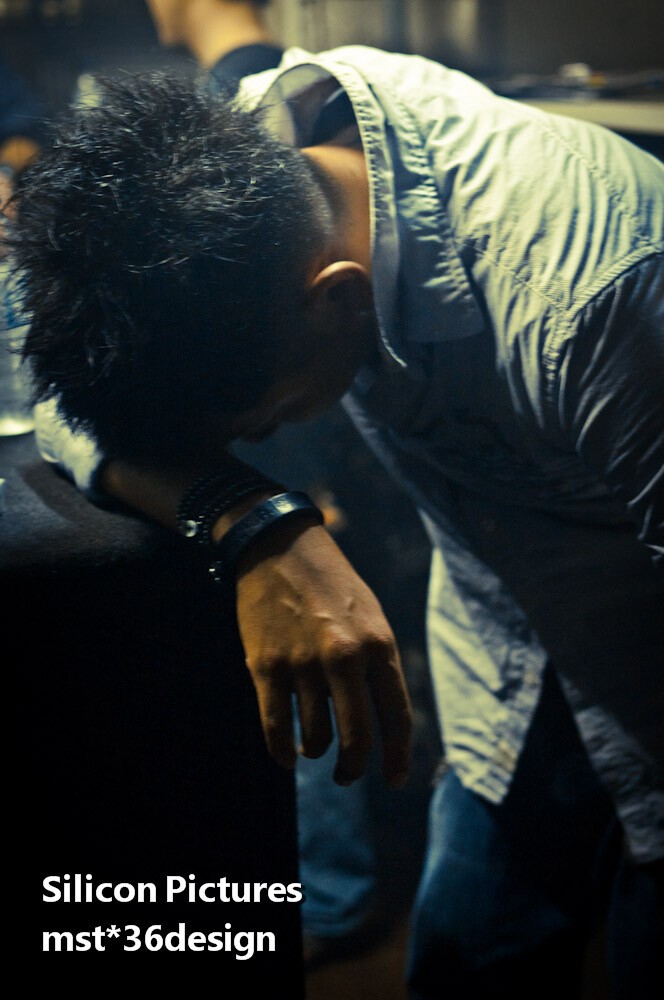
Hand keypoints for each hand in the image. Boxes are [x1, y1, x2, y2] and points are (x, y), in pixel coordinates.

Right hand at [235, 517, 412, 786]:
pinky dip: (282, 752)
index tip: (393, 780)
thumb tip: (380, 724)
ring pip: (315, 737)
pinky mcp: (265, 666)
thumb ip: (377, 666)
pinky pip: (275, 727)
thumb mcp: (370, 617)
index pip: (396, 717)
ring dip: (316, 753)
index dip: (397, 756)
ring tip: (313, 749)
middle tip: (347, 775)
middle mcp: (343, 657)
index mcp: (377, 644)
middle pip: (357, 739)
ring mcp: (302, 663)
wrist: (279, 547)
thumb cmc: (331, 585)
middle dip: (354, 768)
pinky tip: (287, 757)